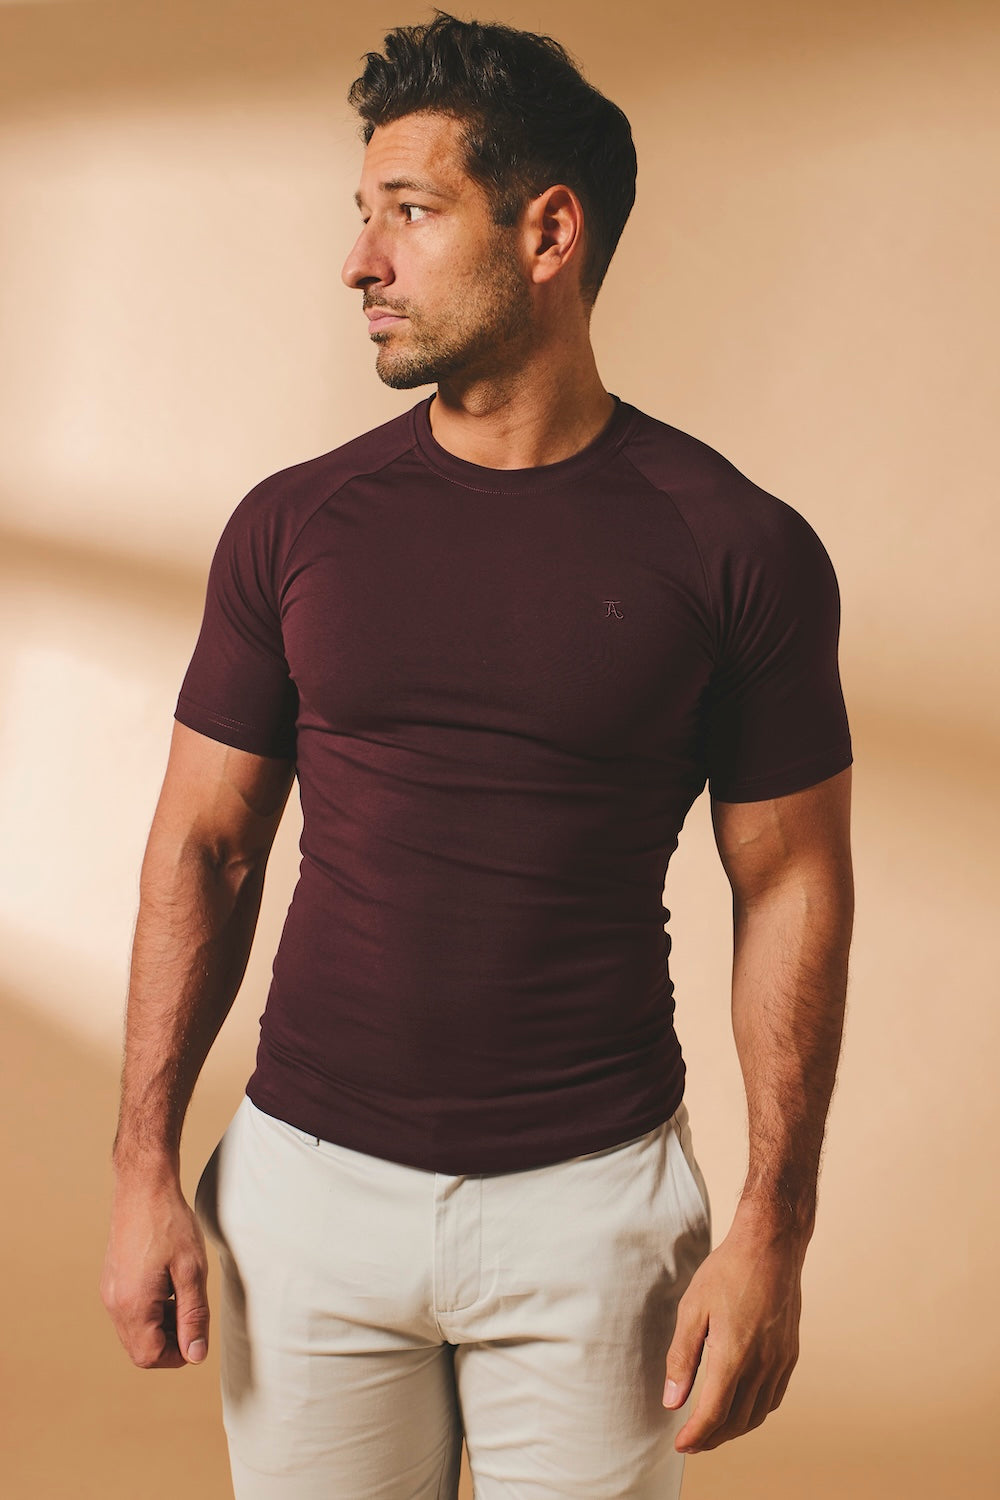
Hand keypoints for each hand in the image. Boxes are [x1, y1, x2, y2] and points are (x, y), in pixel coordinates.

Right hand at [99, 1174, 210, 1369]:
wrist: (143, 1188)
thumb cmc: (169, 1224)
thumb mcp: (192, 1271)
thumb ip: (193, 1316)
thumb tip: (195, 1355)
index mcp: (132, 1305)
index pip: (149, 1356)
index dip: (178, 1355)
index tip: (198, 1334)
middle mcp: (115, 1303)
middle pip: (140, 1348)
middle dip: (170, 1341)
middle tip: (193, 1314)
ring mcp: (111, 1292)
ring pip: (135, 1330)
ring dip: (161, 1325)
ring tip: (184, 1295)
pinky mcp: (113, 1280)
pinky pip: (130, 1311)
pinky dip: (151, 1310)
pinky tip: (169, 1284)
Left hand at [661, 1205, 805, 1452]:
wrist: (771, 1245)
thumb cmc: (727, 1271)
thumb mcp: (692, 1308)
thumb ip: (682, 1357)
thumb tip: (672, 1401)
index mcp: (734, 1354)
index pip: (714, 1413)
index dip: (696, 1435)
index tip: (680, 1445)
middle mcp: (762, 1364)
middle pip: (737, 1421)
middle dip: (712, 1438)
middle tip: (692, 1441)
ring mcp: (780, 1360)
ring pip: (758, 1414)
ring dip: (734, 1429)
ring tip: (713, 1430)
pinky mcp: (790, 1353)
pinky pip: (774, 1397)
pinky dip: (756, 1411)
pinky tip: (742, 1406)